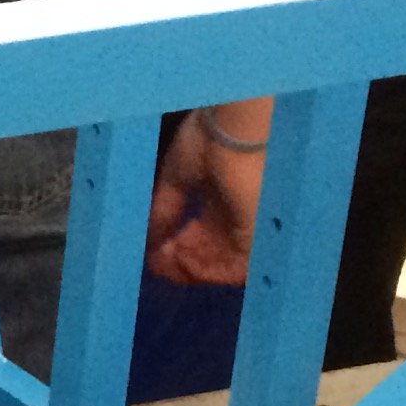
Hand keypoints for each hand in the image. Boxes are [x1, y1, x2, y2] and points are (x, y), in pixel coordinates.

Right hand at [147, 107, 266, 285]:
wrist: (234, 134)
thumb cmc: (208, 142)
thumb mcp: (175, 176)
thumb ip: (163, 210)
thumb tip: (149, 239)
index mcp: (221, 197)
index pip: (200, 233)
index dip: (175, 247)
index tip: (154, 254)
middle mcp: (235, 216)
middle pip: (208, 252)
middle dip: (179, 261)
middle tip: (156, 263)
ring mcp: (247, 229)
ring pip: (218, 264)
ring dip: (188, 268)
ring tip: (165, 263)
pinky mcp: (256, 239)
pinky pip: (231, 270)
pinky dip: (203, 271)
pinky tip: (180, 261)